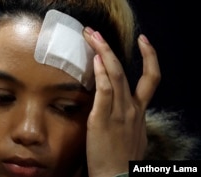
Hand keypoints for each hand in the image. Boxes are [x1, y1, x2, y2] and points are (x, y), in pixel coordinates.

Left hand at [83, 27, 160, 176]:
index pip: (151, 79)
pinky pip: (105, 92)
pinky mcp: (102, 120)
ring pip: (115, 76)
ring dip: (103, 53)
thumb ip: (131, 117)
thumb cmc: (123, 157)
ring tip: (92, 37)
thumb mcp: (134, 134)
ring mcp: (118, 113)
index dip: (150, 58)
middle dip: (111, 48)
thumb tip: (124, 108)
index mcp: (139, 111)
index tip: (144, 41)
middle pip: (125, 71)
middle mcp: (132, 108)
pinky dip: (101, 74)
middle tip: (98, 33)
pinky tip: (96, 60)